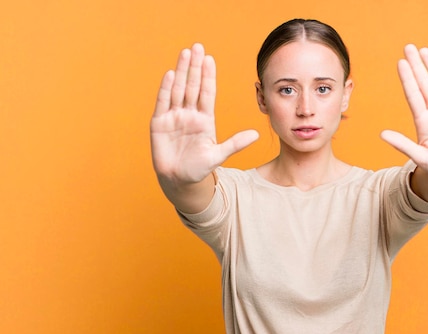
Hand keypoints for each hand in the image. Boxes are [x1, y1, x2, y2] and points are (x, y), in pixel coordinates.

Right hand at [150, 43, 257, 184]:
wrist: (179, 181)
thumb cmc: (198, 169)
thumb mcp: (218, 155)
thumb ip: (235, 143)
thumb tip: (256, 135)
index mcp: (204, 119)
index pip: (206, 92)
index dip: (208, 76)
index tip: (210, 59)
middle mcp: (189, 114)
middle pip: (192, 86)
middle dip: (195, 66)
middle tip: (197, 46)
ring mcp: (174, 117)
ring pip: (178, 90)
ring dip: (181, 71)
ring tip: (185, 53)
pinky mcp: (159, 124)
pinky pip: (163, 103)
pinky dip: (166, 89)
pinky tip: (170, 74)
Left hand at [381, 45, 427, 196]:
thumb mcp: (420, 157)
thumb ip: (403, 144)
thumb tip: (382, 134)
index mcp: (423, 123)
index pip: (413, 95)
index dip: (408, 79)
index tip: (400, 62)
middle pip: (425, 85)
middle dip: (417, 66)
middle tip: (408, 47)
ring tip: (424, 51)